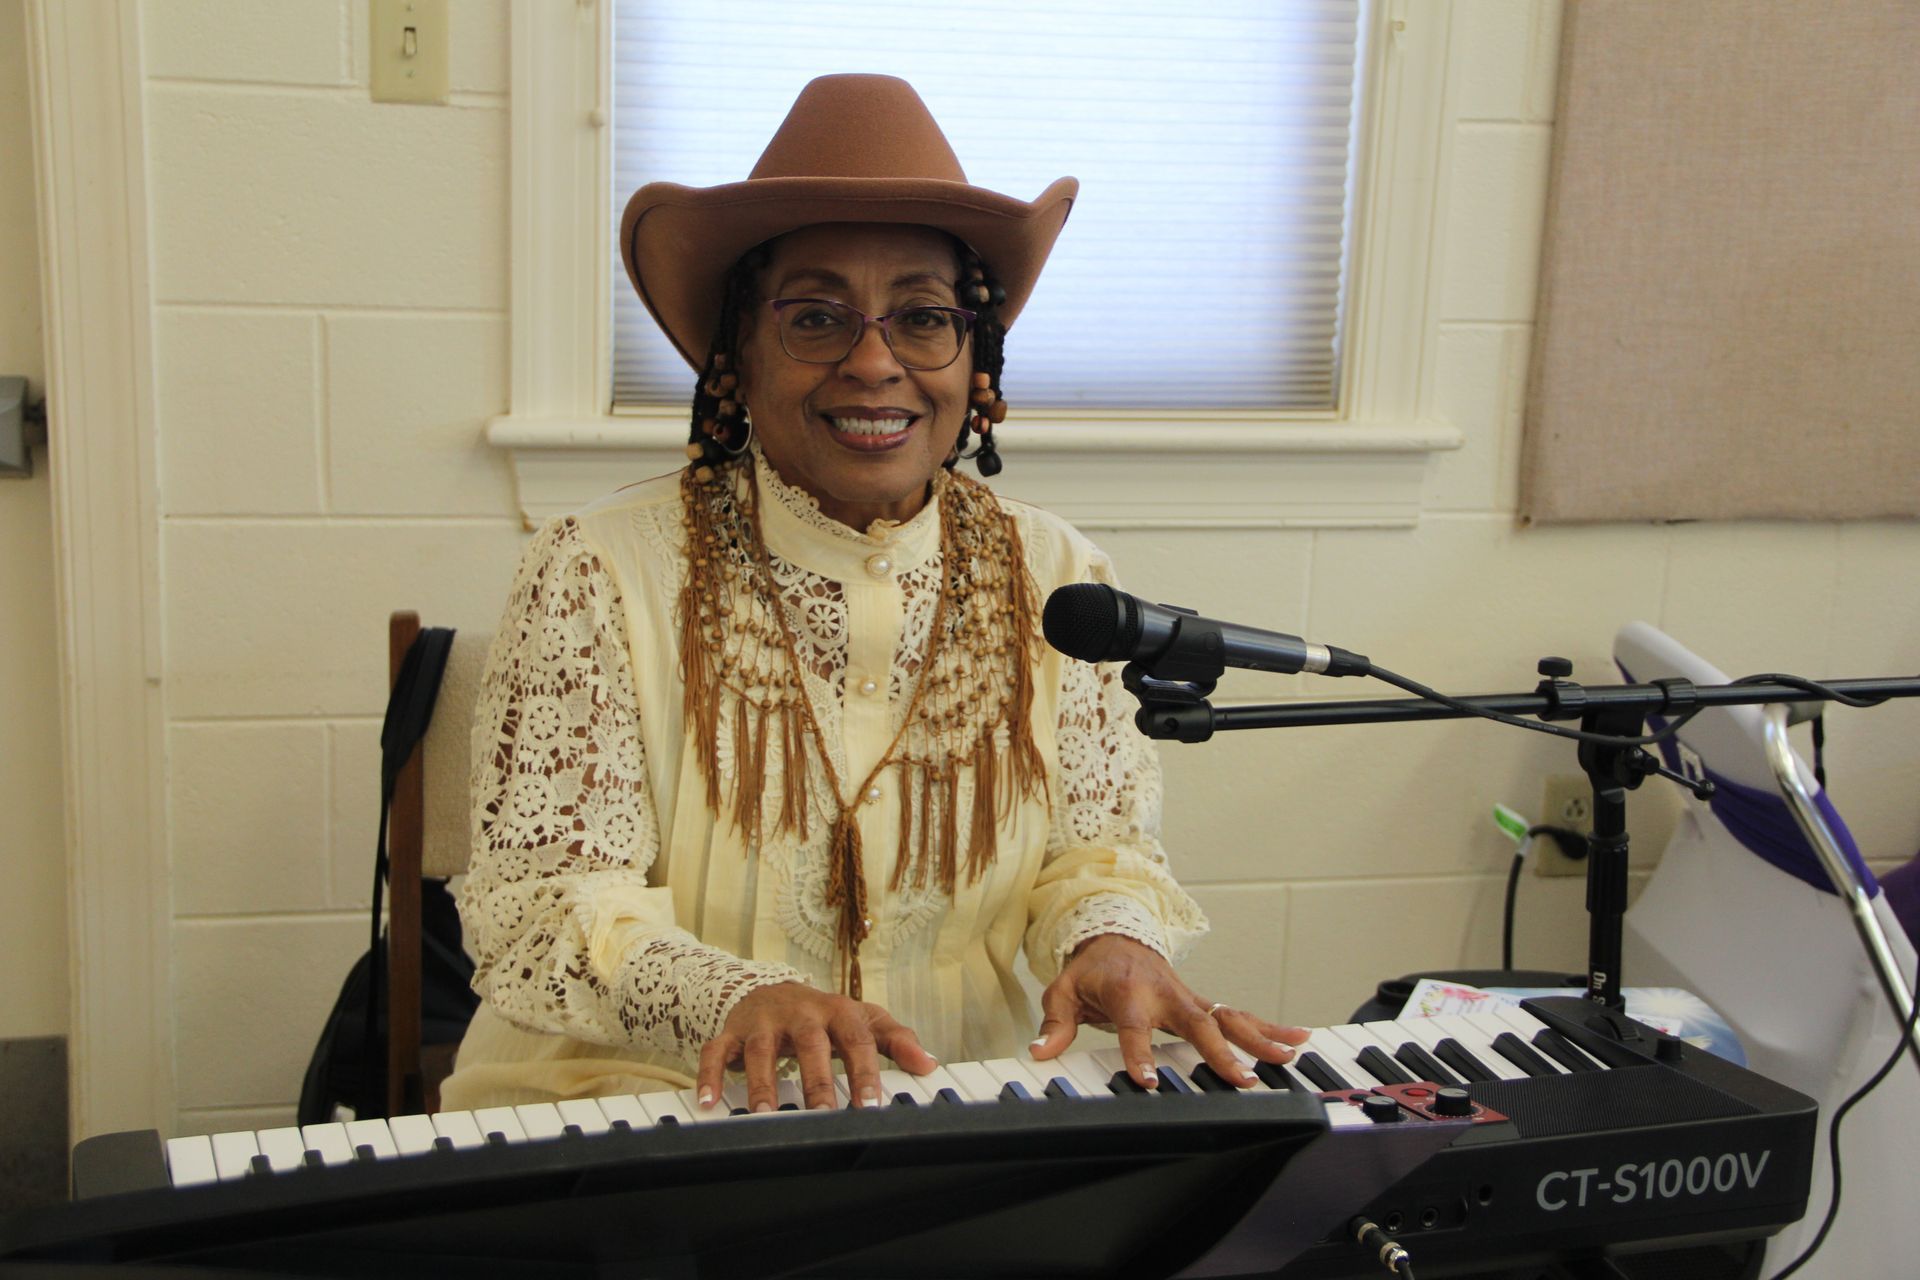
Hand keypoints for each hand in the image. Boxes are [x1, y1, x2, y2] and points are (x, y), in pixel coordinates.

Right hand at [698, 982, 937, 1112]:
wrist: (772, 989)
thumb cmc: (824, 1015)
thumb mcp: (863, 1020)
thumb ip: (896, 1040)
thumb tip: (929, 1064)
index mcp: (836, 1010)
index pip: (855, 1039)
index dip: (865, 1070)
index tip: (870, 1104)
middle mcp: (800, 1012)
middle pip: (808, 1043)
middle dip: (816, 1079)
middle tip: (823, 1114)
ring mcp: (763, 1021)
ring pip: (759, 1050)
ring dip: (762, 1083)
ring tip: (765, 1115)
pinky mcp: (732, 1031)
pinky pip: (716, 1052)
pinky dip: (710, 1075)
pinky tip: (709, 1102)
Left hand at [1030, 934, 1308, 1089]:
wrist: (1116, 937)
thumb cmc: (1091, 971)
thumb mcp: (1063, 991)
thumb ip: (1055, 1024)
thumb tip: (1039, 1053)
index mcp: (1130, 994)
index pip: (1135, 1028)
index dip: (1140, 1055)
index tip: (1150, 1081)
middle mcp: (1167, 995)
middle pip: (1198, 1024)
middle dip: (1222, 1052)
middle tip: (1243, 1079)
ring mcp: (1190, 998)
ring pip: (1230, 1017)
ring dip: (1260, 1038)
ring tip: (1289, 1057)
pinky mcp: (1203, 1004)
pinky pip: (1240, 1015)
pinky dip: (1270, 1026)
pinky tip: (1298, 1039)